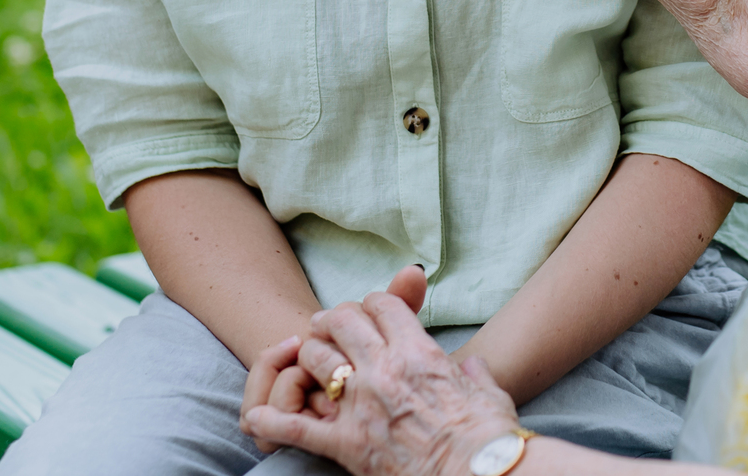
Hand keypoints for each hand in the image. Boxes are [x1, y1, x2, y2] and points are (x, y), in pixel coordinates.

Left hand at [244, 277, 518, 475]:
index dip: (372, 302)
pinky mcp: (346, 444)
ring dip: (306, 357)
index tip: (368, 312)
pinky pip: (295, 427)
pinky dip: (271, 423)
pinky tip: (256, 419)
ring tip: (302, 361)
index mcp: (420, 353)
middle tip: (325, 327)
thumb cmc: (491, 440)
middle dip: (332, 320)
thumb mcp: (489, 393)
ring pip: (314, 358)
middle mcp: (385, 369)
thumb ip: (476, 373)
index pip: (384, 305)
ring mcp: (361, 406)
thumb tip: (472, 366)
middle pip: (342, 320)